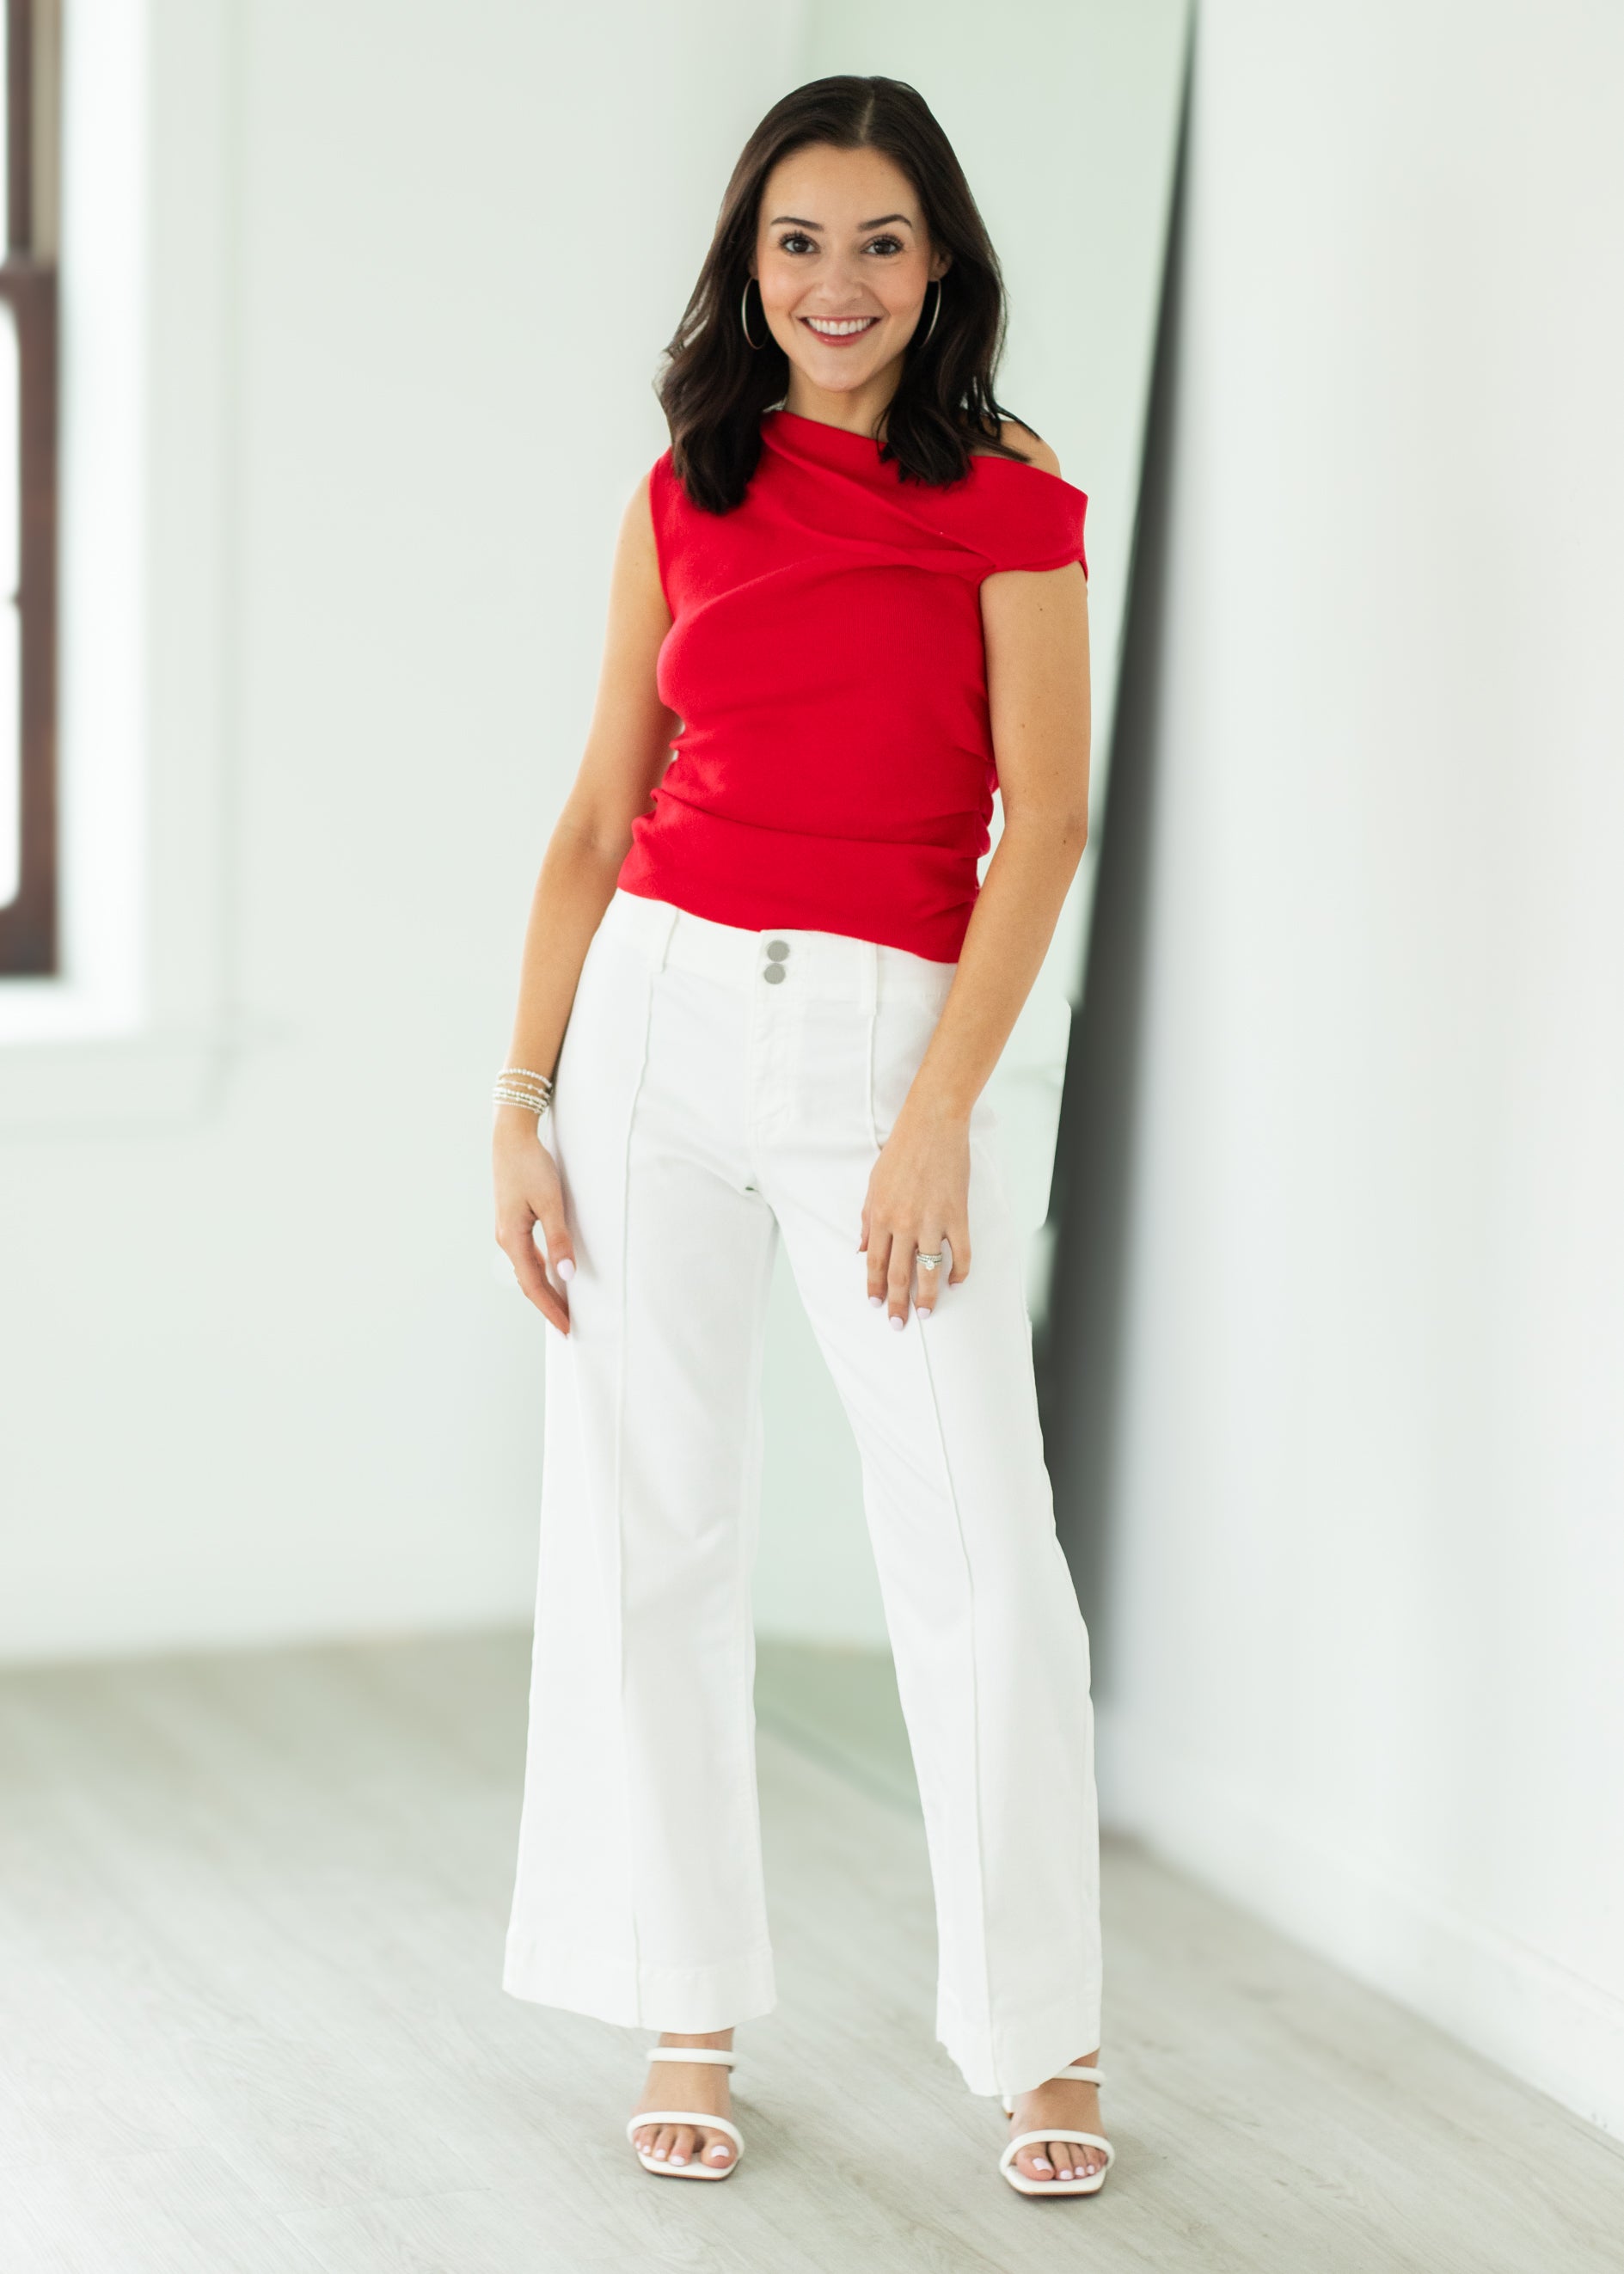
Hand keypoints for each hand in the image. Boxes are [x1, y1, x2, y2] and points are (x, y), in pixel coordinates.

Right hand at [493, 1108, 574, 1332]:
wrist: (511, 1137)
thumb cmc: (531, 1166)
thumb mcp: (551, 1203)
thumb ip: (559, 1239)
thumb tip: (566, 1275)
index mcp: (512, 1238)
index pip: (534, 1285)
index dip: (551, 1308)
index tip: (567, 1328)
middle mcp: (506, 1238)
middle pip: (528, 1281)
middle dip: (548, 1304)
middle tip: (567, 1325)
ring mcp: (507, 1230)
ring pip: (526, 1269)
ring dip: (544, 1289)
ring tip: (563, 1306)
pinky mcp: (512, 1220)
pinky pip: (527, 1255)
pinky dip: (540, 1270)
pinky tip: (553, 1273)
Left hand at [859, 1097, 972, 1327]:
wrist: (932, 1126)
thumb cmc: (901, 1151)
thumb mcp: (874, 1185)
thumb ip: (868, 1219)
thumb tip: (863, 1249)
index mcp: (881, 1216)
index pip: (876, 1263)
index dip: (875, 1287)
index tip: (876, 1306)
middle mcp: (904, 1224)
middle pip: (900, 1274)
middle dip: (897, 1303)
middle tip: (898, 1325)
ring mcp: (932, 1221)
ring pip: (928, 1270)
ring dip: (927, 1296)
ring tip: (926, 1313)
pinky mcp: (957, 1215)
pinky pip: (961, 1252)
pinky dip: (959, 1271)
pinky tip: (956, 1282)